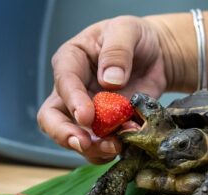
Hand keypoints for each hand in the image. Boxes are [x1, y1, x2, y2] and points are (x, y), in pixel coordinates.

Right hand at [37, 16, 167, 163]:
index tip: (86, 116)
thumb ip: (117, 51)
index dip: (72, 101)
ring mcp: (88, 113)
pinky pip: (101, 146)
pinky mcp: (106, 128)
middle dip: (65, 134)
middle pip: (52, 118)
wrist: (155, 55)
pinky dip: (112, 151)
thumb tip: (109, 80)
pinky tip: (127, 146)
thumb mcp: (127, 30)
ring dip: (93, 148)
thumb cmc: (133, 37)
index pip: (63, 82)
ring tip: (115, 147)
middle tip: (85, 143)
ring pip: (75, 138)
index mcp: (71, 61)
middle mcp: (72, 91)